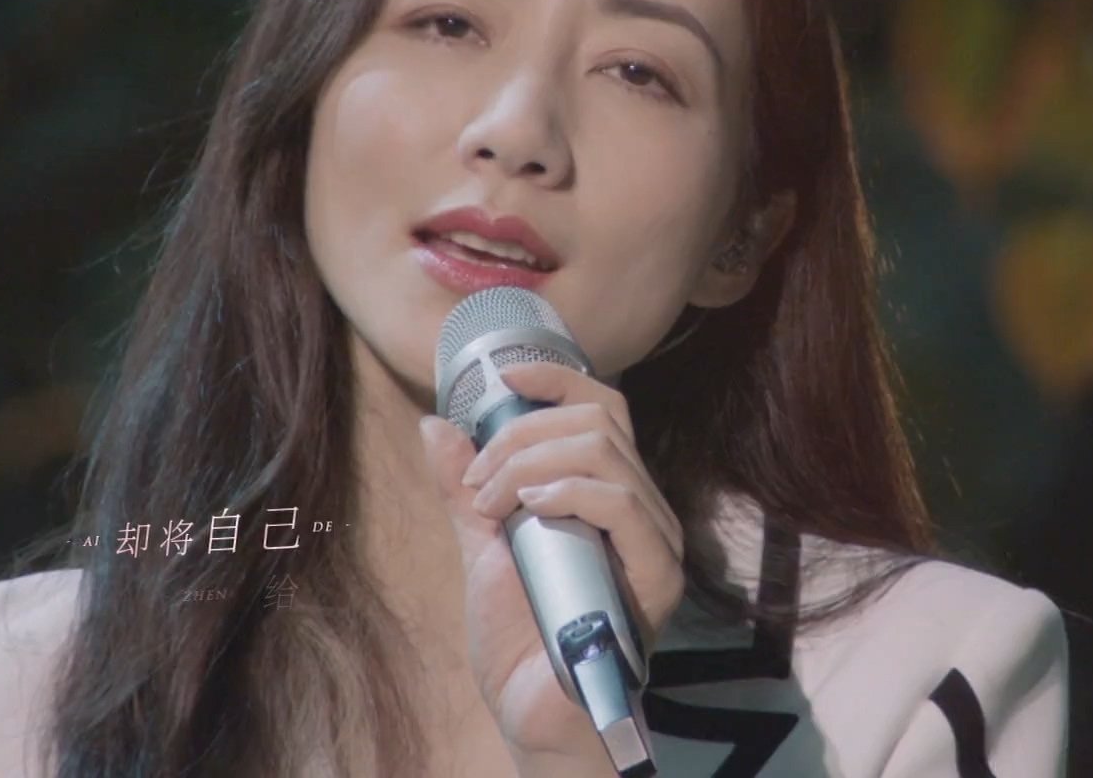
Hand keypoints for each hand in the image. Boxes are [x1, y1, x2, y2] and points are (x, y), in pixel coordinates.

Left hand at [417, 362, 685, 766]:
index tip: (502, 379)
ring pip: (605, 452)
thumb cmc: (519, 641)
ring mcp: (653, 542)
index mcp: (608, 495)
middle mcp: (640, 510)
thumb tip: (436, 424)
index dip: (556, 378)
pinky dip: (569, 490)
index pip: (602, 408)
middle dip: (522, 434)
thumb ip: (466, 487)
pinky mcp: (656, 577)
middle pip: (598, 420)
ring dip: (531, 463)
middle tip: (478, 482)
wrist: (533, 713)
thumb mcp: (482, 548)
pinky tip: (529, 510)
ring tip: (492, 504)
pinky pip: (623, 503)